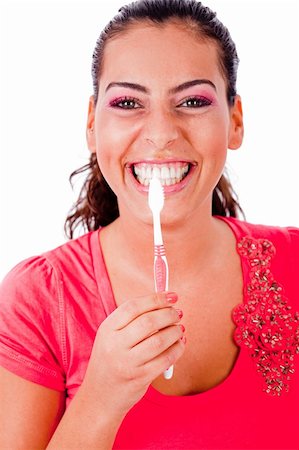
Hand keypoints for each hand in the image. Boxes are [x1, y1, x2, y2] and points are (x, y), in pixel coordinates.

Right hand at [81, 292, 185, 417]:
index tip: (171, 296)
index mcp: (107, 329)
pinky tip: (180, 343)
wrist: (99, 396)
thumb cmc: (110, 360)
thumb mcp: (111, 336)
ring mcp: (127, 363)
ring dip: (175, 331)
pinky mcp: (140, 378)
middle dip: (168, 314)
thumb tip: (163, 303)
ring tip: (180, 328)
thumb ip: (132, 320)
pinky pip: (166, 359)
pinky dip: (177, 349)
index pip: (133, 306)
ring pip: (160, 340)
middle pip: (148, 322)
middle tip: (178, 313)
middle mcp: (115, 345)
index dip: (155, 299)